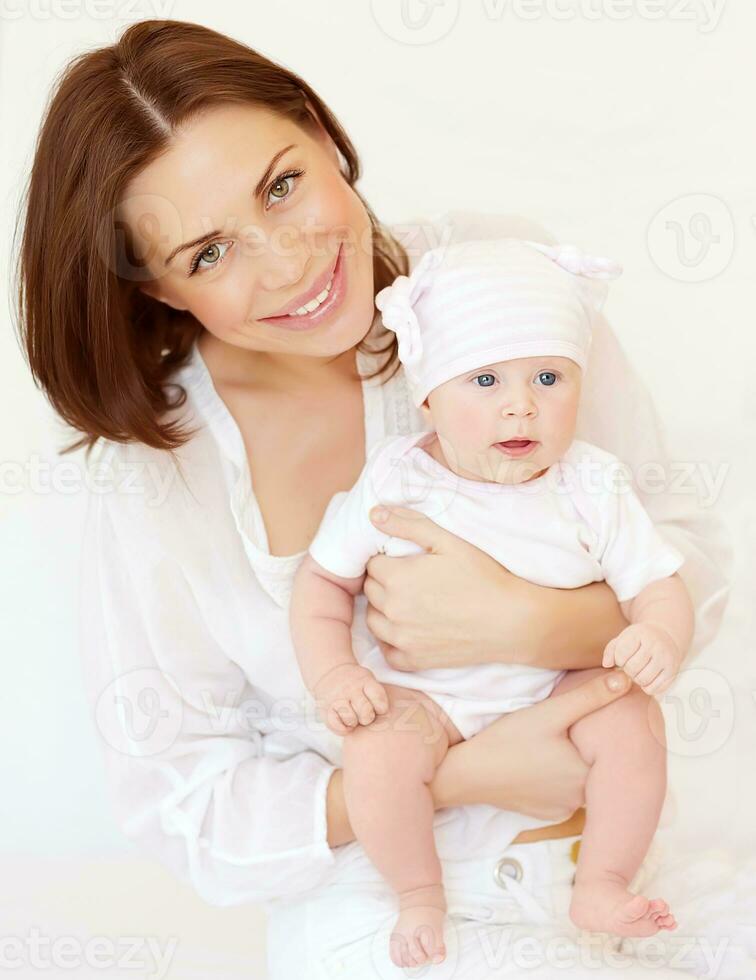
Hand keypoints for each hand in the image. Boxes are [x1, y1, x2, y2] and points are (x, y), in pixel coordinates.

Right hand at [313, 663, 389, 735]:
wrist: (330, 673)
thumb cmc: (355, 683)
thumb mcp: (368, 680)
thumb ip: (377, 696)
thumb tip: (385, 719)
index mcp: (365, 681)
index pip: (379, 700)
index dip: (381, 708)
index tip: (377, 708)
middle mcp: (350, 688)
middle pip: (366, 713)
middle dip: (367, 718)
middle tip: (363, 714)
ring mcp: (337, 698)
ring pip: (351, 720)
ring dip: (353, 722)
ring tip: (352, 716)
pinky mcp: (325, 708)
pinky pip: (337, 726)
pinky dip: (342, 728)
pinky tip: (343, 721)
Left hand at [364, 505, 523, 670]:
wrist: (511, 621)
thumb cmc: (482, 577)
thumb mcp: (447, 541)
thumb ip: (408, 525)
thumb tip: (373, 514)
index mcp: (397, 578)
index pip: (372, 564)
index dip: (388, 559)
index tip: (407, 561)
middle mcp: (392, 610)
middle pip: (370, 590)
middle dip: (384, 582)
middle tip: (412, 579)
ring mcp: (401, 639)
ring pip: (373, 620)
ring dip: (384, 609)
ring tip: (411, 602)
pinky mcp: (413, 661)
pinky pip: (387, 651)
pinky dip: (392, 641)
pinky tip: (410, 629)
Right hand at [431, 668, 632, 820]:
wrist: (470, 774)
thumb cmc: (509, 740)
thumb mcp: (550, 713)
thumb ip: (590, 697)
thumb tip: (628, 679)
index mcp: (587, 773)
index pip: (609, 750)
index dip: (603, 732)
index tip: (593, 720)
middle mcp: (581, 799)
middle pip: (595, 766)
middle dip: (588, 748)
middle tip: (568, 729)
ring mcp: (564, 809)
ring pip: (580, 781)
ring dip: (574, 765)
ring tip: (556, 745)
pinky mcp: (548, 814)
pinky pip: (564, 794)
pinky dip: (558, 780)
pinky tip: (542, 764)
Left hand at [602, 623, 680, 695]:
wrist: (666, 636)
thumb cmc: (639, 640)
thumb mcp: (624, 638)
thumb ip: (610, 650)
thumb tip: (606, 664)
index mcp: (640, 634)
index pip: (621, 653)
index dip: (618, 659)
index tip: (623, 657)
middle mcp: (655, 645)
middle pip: (632, 668)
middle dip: (627, 670)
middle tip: (631, 665)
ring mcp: (666, 658)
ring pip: (643, 680)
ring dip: (637, 679)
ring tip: (638, 671)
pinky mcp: (673, 671)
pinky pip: (654, 689)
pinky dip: (647, 687)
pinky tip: (648, 677)